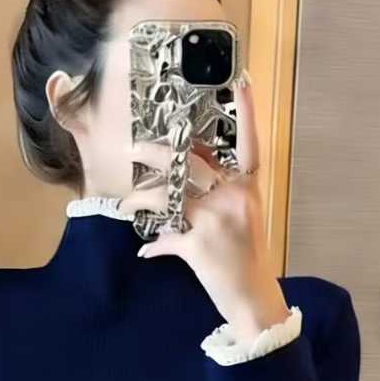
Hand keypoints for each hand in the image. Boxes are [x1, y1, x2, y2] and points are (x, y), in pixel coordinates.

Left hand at [115, 71, 291, 347]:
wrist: (253, 298)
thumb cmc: (247, 257)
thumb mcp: (243, 218)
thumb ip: (220, 192)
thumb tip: (187, 173)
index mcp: (247, 189)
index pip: (250, 145)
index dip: (247, 113)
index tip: (241, 82)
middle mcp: (233, 198)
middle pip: (191, 163)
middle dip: (157, 154)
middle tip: (135, 148)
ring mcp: (215, 220)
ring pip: (168, 196)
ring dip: (141, 198)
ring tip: (126, 203)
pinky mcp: (197, 245)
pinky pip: (165, 237)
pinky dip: (154, 245)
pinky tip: (147, 250)